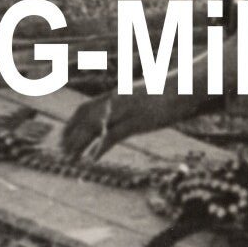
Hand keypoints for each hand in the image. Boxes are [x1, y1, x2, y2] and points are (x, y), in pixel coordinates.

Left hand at [60, 87, 189, 157]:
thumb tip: (123, 111)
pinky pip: (113, 136)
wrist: (185, 86)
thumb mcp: (144, 96)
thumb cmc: (168, 91)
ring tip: (71, 159)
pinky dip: (100, 148)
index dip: (72, 122)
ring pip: (95, 128)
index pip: (85, 108)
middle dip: (72, 136)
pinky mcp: (137, 122)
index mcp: (116, 94)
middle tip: (61, 151)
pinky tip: (93, 160)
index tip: (62, 135)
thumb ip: (130, 103)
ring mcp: (126, 111)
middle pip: (86, 119)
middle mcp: (116, 101)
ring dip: (80, 144)